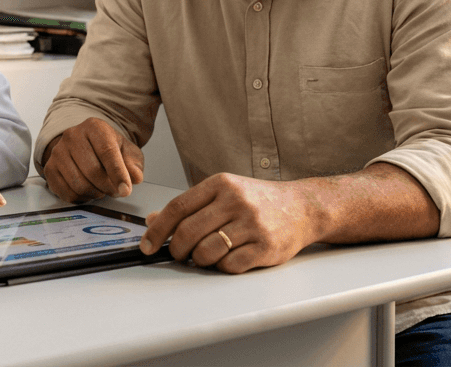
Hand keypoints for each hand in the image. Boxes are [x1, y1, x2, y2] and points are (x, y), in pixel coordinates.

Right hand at [42, 118, 144, 202]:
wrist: (84, 146)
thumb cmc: (107, 149)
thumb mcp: (127, 152)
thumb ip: (133, 164)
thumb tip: (134, 177)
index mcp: (94, 127)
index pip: (106, 151)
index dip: (117, 173)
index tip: (126, 190)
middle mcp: (72, 136)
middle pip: (92, 171)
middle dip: (108, 187)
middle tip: (116, 191)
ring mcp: (58, 152)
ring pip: (79, 184)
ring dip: (96, 193)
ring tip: (102, 188)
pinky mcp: (49, 169)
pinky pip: (67, 193)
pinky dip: (82, 198)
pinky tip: (89, 190)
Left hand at [138, 173, 318, 272]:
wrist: (303, 207)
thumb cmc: (259, 200)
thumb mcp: (224, 192)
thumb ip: (190, 205)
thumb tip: (153, 219)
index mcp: (221, 184)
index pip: (178, 207)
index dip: (158, 230)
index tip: (147, 245)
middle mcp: (236, 201)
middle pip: (189, 232)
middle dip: (177, 249)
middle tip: (178, 254)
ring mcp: (252, 224)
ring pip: (207, 252)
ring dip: (199, 260)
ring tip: (206, 255)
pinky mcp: (266, 247)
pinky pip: (230, 266)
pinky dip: (222, 267)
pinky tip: (227, 258)